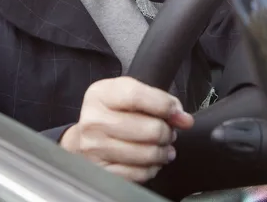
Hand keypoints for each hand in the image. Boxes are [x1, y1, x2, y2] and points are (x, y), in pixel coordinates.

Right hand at [60, 76, 193, 182]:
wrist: (83, 136)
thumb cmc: (111, 112)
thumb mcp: (127, 93)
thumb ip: (156, 99)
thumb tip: (183, 118)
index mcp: (100, 94)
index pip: (137, 96)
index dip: (164, 105)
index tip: (177, 112)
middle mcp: (94, 120)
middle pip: (147, 129)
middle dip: (167, 132)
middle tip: (169, 132)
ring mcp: (95, 148)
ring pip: (146, 154)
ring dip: (163, 151)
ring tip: (164, 146)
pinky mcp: (100, 171)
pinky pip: (138, 174)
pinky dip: (151, 168)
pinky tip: (152, 160)